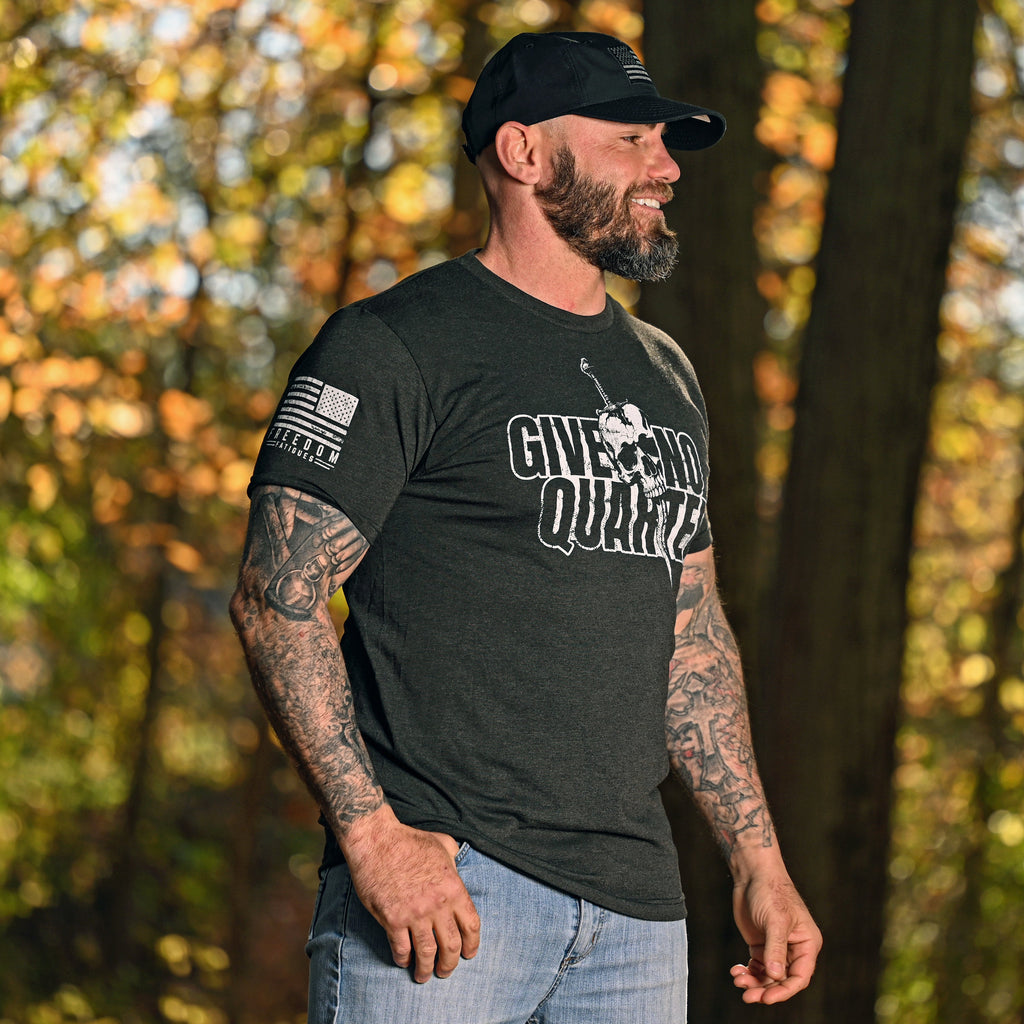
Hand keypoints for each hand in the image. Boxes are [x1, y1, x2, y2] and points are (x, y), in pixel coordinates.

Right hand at [341, 808, 480, 982]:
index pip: (471, 926)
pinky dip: (403, 959)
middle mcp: (437, 905)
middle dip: (450, 964)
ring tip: (424, 976)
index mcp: (453, 887)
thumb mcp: (443, 843)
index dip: (472, 945)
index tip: (469, 953)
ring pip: (427, 954)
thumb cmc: (409, 841)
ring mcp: (414, 914)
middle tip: (445, 971)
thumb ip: (455, 859)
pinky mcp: (392, 920)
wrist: (377, 841)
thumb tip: (458, 866)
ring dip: (426, 970)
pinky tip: (404, 961)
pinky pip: (401, 949)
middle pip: (451, 946)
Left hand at [729, 871, 820, 1003]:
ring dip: (754, 982)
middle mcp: (794, 949)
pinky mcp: (760, 944)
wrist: (752, 874)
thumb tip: (775, 976)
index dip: (784, 990)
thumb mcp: (775, 921)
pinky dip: (747, 972)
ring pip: (768, 975)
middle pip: (782, 979)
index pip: (799, 976)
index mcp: (807, 944)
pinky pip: (756, 966)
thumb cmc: (771, 891)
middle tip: (747, 995)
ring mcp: (776, 948)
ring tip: (738, 980)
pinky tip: (736, 971)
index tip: (767, 997)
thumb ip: (775, 949)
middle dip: (765, 989)